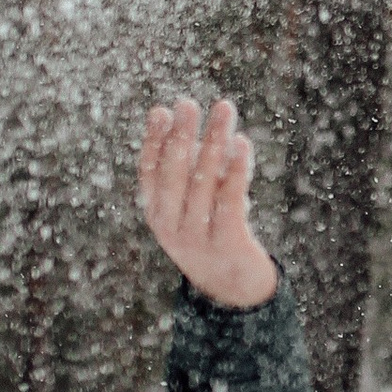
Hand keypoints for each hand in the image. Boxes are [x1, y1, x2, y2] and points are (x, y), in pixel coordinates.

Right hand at [137, 96, 279, 309]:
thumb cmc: (212, 233)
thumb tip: (183, 120)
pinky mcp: (226, 244)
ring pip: (205, 181)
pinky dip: (236, 170)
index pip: (149, 173)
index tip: (161, 111)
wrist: (234, 288)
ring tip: (224, 110)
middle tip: (187, 104)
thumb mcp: (192, 205)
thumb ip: (189, 171)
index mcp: (156, 214)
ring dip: (214, 141)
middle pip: (174, 174)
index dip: (154, 141)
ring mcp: (197, 237)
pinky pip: (231, 200)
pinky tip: (242, 144)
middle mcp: (171, 226)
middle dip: (181, 136)